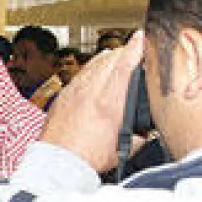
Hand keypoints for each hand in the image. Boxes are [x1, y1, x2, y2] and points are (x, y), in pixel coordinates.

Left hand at [42, 31, 145, 173]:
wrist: (57, 163)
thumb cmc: (86, 159)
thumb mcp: (122, 150)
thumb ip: (137, 138)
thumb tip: (144, 135)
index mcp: (110, 103)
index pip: (124, 65)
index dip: (135, 48)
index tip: (142, 37)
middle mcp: (91, 92)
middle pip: (110, 59)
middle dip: (123, 51)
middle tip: (133, 49)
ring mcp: (75, 91)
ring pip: (94, 64)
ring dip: (107, 57)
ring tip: (116, 56)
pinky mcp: (63, 96)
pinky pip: (80, 74)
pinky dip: (91, 68)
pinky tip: (95, 71)